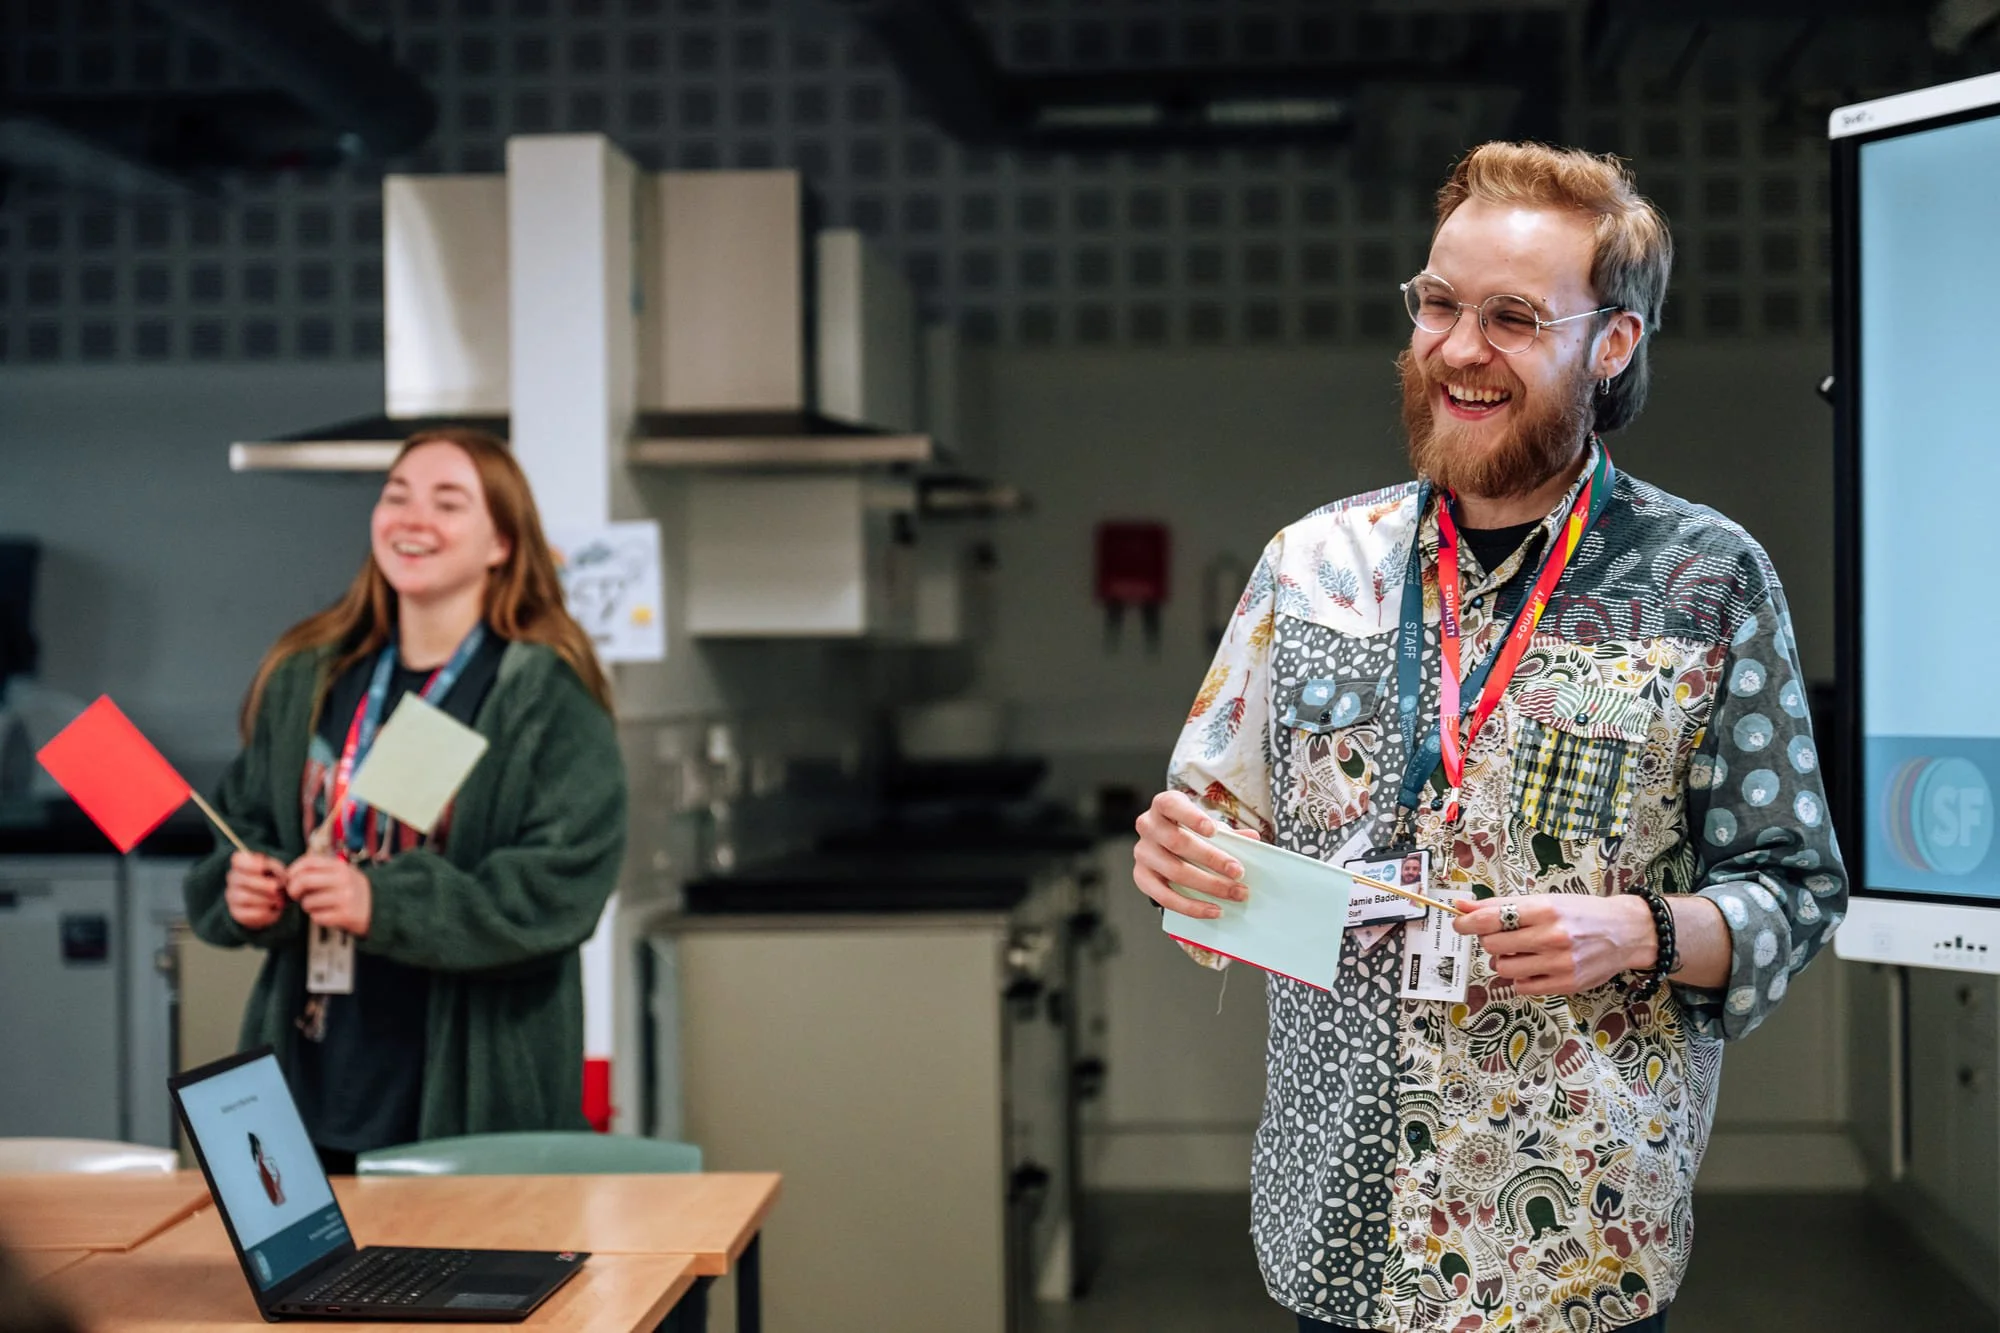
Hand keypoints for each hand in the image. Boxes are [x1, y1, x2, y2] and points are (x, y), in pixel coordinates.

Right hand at [224, 851, 287, 929]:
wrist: (275, 903)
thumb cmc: (275, 881)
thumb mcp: (278, 872)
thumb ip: (276, 870)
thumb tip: (272, 877)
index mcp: (242, 864)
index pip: (237, 859)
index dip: (248, 863)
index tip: (262, 867)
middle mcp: (234, 879)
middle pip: (240, 879)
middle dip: (261, 884)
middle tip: (276, 887)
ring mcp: (232, 897)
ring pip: (243, 897)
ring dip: (264, 899)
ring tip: (278, 900)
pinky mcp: (236, 913)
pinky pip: (247, 913)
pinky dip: (263, 912)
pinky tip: (272, 909)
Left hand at [285, 854, 372, 937]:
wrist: (380, 907)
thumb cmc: (354, 891)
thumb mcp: (342, 873)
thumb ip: (321, 870)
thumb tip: (291, 875)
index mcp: (340, 867)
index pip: (308, 862)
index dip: (293, 871)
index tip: (291, 879)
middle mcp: (343, 880)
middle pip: (303, 881)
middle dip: (293, 890)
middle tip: (296, 895)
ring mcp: (345, 898)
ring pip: (308, 902)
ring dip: (308, 907)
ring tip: (319, 906)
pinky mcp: (345, 915)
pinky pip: (317, 917)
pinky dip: (318, 918)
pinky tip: (327, 914)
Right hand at [1132, 789, 1257, 919]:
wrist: (1165, 846)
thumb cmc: (1190, 831)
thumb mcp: (1207, 826)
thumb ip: (1228, 832)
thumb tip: (1252, 838)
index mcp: (1163, 805)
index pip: (1171, 805)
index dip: (1191, 817)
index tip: (1213, 830)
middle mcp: (1148, 826)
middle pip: (1177, 842)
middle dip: (1212, 859)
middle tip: (1238, 872)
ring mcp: (1142, 853)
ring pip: (1174, 871)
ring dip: (1209, 885)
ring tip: (1234, 893)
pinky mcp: (1141, 877)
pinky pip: (1165, 897)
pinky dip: (1192, 906)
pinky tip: (1213, 910)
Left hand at [1453, 893, 1656, 995]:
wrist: (1625, 933)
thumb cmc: (1580, 913)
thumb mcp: (1544, 900)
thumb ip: (1502, 905)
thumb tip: (1461, 907)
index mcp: (1545, 910)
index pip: (1491, 918)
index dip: (1467, 922)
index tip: (1459, 923)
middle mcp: (1552, 937)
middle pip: (1492, 944)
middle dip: (1492, 940)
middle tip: (1506, 936)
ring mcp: (1560, 963)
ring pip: (1503, 968)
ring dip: (1505, 960)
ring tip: (1522, 951)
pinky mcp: (1566, 984)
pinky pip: (1522, 987)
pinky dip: (1521, 977)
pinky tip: (1535, 966)